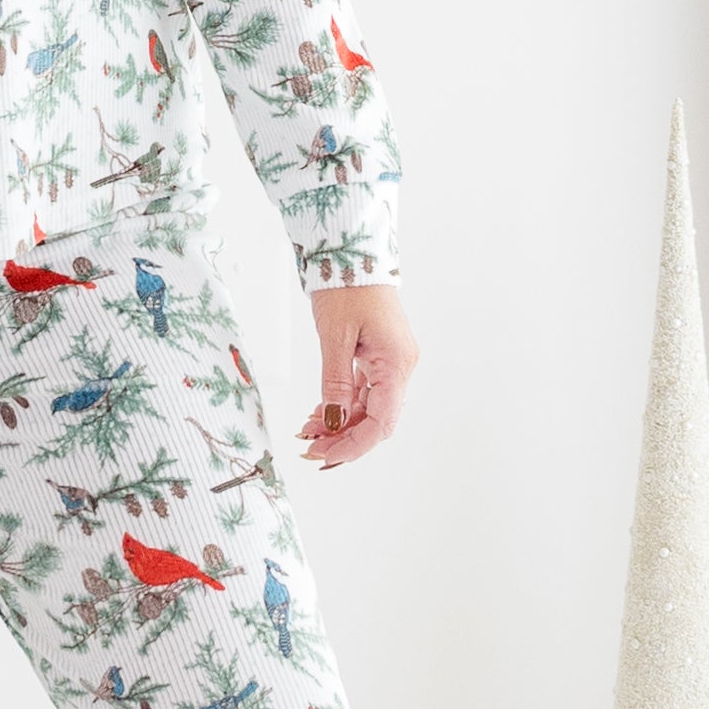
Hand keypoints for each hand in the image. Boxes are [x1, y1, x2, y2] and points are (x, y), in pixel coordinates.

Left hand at [298, 282, 416, 470]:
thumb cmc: (348, 286)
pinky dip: (343, 405)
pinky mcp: (379, 356)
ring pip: (369, 408)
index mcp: (396, 363)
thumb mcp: (335, 336)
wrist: (353, 253)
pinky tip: (320, 414)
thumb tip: (332, 422)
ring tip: (309, 432)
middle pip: (377, 419)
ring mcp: (391, 362)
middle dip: (345, 438)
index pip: (381, 421)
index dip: (355, 445)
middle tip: (311, 449)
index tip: (326, 455)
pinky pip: (364, 391)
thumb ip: (335, 382)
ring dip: (342, 424)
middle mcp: (400, 366)